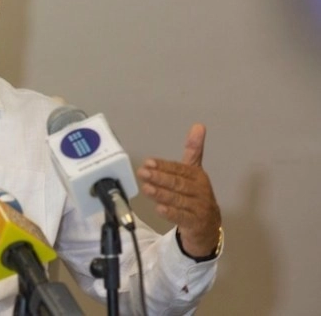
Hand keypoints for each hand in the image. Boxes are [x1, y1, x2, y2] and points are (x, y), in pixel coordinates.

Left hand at [136, 123, 221, 256]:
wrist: (208, 226)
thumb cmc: (196, 196)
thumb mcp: (194, 173)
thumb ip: (193, 151)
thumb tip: (199, 125)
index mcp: (198, 176)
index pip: (179, 169)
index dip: (164, 166)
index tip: (148, 162)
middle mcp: (200, 191)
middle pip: (178, 183)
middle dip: (159, 178)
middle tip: (142, 173)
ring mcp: (199, 208)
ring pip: (178, 199)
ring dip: (162, 194)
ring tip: (146, 188)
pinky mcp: (196, 223)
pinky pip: (182, 217)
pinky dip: (171, 213)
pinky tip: (159, 209)